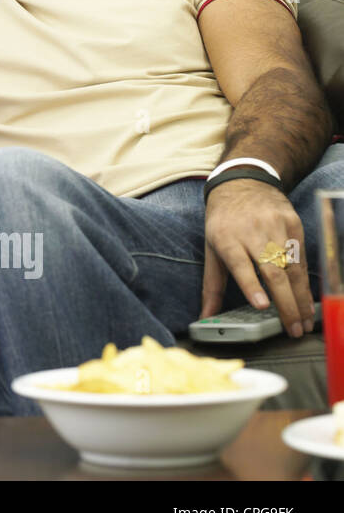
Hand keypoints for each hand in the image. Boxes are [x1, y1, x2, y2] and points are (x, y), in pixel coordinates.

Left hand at [201, 179, 314, 335]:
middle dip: (285, 304)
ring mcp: (275, 227)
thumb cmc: (224, 222)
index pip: (239, 264)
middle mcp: (252, 232)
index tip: (262, 305)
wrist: (243, 182)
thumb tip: (204, 317)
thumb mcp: (211, 249)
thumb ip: (211, 286)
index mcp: (226, 239)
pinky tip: (308, 301)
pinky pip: (303, 258)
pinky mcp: (293, 224)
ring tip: (304, 323)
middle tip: (292, 330)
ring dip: (301, 299)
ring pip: (292, 268)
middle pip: (272, 271)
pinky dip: (307, 282)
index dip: (251, 285)